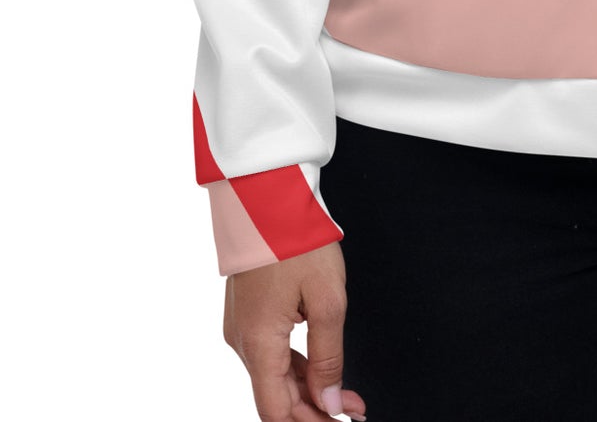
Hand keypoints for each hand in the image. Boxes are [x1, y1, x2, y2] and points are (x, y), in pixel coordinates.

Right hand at [222, 240, 365, 420]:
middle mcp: (242, 341)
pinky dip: (296, 367)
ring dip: (309, 390)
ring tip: (348, 395)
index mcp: (258, 342)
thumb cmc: (297, 240)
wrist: (270, 197)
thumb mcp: (327, 300)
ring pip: (274, 377)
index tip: (340, 421)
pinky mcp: (248, 315)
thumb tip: (330, 402)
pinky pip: (270, 354)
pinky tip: (322, 370)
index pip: (276, 411)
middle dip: (316, 409)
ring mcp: (242, 327)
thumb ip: (328, 357)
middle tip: (354, 409)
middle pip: (276, 397)